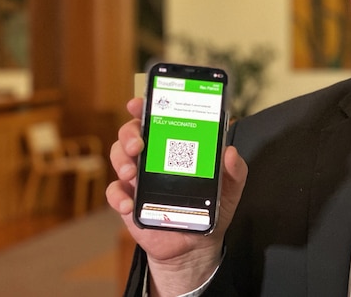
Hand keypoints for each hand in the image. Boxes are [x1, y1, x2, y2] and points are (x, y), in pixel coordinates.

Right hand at [106, 98, 247, 295]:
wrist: (196, 246)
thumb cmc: (212, 208)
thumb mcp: (230, 188)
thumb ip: (235, 170)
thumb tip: (230, 152)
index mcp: (174, 147)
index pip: (155, 120)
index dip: (144, 107)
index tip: (139, 102)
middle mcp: (153, 158)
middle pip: (131, 135)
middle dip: (129, 134)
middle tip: (139, 145)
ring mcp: (138, 180)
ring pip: (118, 158)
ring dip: (121, 161)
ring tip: (132, 174)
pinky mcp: (129, 202)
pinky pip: (115, 193)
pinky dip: (118, 196)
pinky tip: (129, 204)